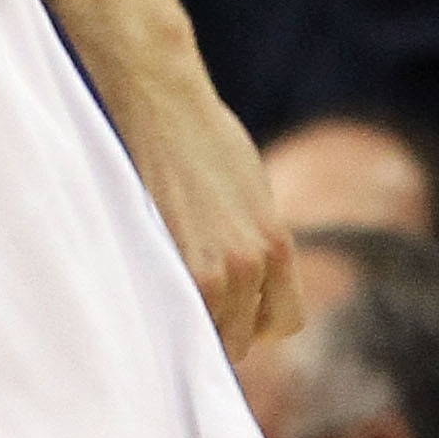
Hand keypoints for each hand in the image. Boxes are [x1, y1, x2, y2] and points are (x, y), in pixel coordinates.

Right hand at [113, 59, 302, 360]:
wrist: (160, 102)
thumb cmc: (199, 136)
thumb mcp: (250, 192)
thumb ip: (252, 238)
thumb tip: (242, 275)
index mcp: (276, 245)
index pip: (284, 322)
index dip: (257, 320)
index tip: (232, 309)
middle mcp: (252, 264)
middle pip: (246, 335)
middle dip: (223, 324)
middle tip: (192, 301)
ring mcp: (212, 267)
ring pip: (211, 334)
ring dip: (194, 321)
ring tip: (169, 292)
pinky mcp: (173, 263)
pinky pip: (181, 320)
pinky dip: (171, 315)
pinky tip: (154, 291)